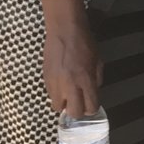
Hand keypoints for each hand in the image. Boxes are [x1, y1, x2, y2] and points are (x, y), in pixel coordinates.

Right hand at [42, 0, 101, 116]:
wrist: (64, 30)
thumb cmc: (85, 42)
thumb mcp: (98, 60)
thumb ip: (96, 79)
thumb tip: (93, 91)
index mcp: (86, 80)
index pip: (90, 107)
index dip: (92, 108)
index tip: (91, 103)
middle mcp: (70, 85)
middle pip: (74, 113)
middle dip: (78, 111)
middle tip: (79, 102)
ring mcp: (55, 83)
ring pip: (58, 106)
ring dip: (65, 103)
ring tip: (68, 93)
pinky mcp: (45, 79)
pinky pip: (50, 95)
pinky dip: (57, 93)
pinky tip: (61, 83)